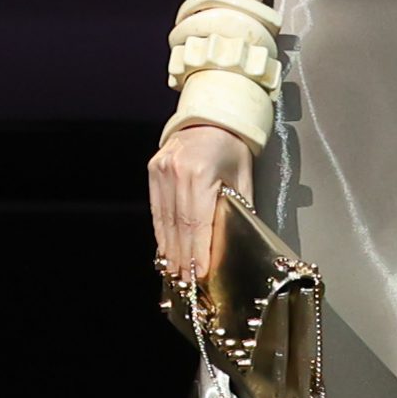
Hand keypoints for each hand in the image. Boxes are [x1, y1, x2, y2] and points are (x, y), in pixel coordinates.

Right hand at [148, 121, 253, 286]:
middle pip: (179, 224)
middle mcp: (176, 171)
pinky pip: (156, 207)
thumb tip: (234, 240)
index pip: (198, 220)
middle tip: (186, 281)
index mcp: (201, 172)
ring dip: (169, 247)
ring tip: (174, 270)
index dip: (198, 250)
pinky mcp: (153, 169)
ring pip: (164, 218)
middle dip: (183, 255)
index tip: (200, 272)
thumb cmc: (233, 147)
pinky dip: (161, 230)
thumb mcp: (243, 176)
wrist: (212, 116)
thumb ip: (237, 207)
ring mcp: (161, 170)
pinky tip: (165, 248)